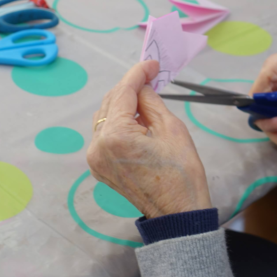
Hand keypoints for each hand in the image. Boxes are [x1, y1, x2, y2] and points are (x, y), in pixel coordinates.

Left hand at [86, 60, 211, 218]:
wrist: (178, 212)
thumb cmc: (181, 173)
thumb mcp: (171, 128)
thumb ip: (151, 101)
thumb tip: (142, 87)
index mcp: (115, 136)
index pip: (122, 93)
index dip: (138, 74)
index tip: (152, 63)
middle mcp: (97, 147)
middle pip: (109, 103)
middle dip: (130, 88)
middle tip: (151, 77)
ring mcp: (95, 159)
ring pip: (106, 117)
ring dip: (123, 104)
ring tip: (146, 97)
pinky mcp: (100, 167)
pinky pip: (106, 134)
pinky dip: (119, 122)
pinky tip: (137, 118)